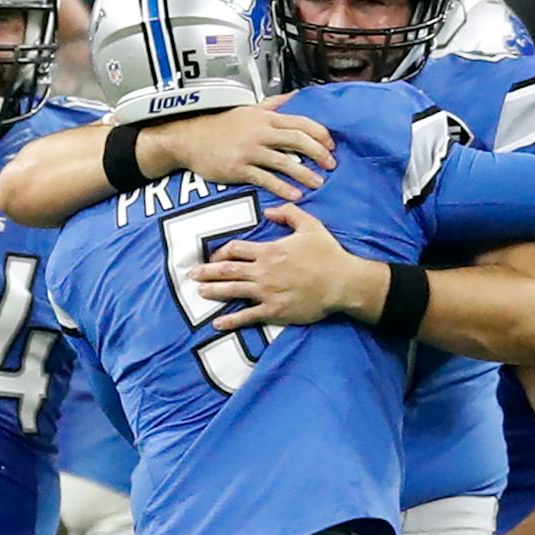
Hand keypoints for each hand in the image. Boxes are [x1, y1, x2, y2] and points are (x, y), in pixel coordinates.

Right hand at [142, 96, 336, 201]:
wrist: (189, 139)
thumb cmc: (219, 125)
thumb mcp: (248, 109)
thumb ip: (274, 104)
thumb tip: (296, 95)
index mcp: (265, 117)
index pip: (300, 122)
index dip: (320, 134)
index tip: (332, 144)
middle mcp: (259, 132)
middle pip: (297, 140)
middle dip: (318, 153)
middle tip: (331, 164)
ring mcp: (249, 150)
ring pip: (284, 161)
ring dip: (305, 173)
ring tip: (318, 183)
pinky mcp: (238, 168)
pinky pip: (265, 178)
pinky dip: (282, 187)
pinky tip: (295, 194)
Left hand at [193, 202, 381, 330]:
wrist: (343, 282)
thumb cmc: (328, 254)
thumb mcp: (310, 225)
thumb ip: (289, 213)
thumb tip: (269, 211)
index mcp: (269, 251)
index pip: (235, 249)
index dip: (220, 253)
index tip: (213, 257)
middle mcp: (263, 271)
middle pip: (227, 270)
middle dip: (207, 272)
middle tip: (191, 274)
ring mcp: (267, 292)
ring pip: (232, 291)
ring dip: (213, 291)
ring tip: (199, 292)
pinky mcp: (274, 310)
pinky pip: (248, 316)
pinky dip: (231, 320)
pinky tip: (218, 323)